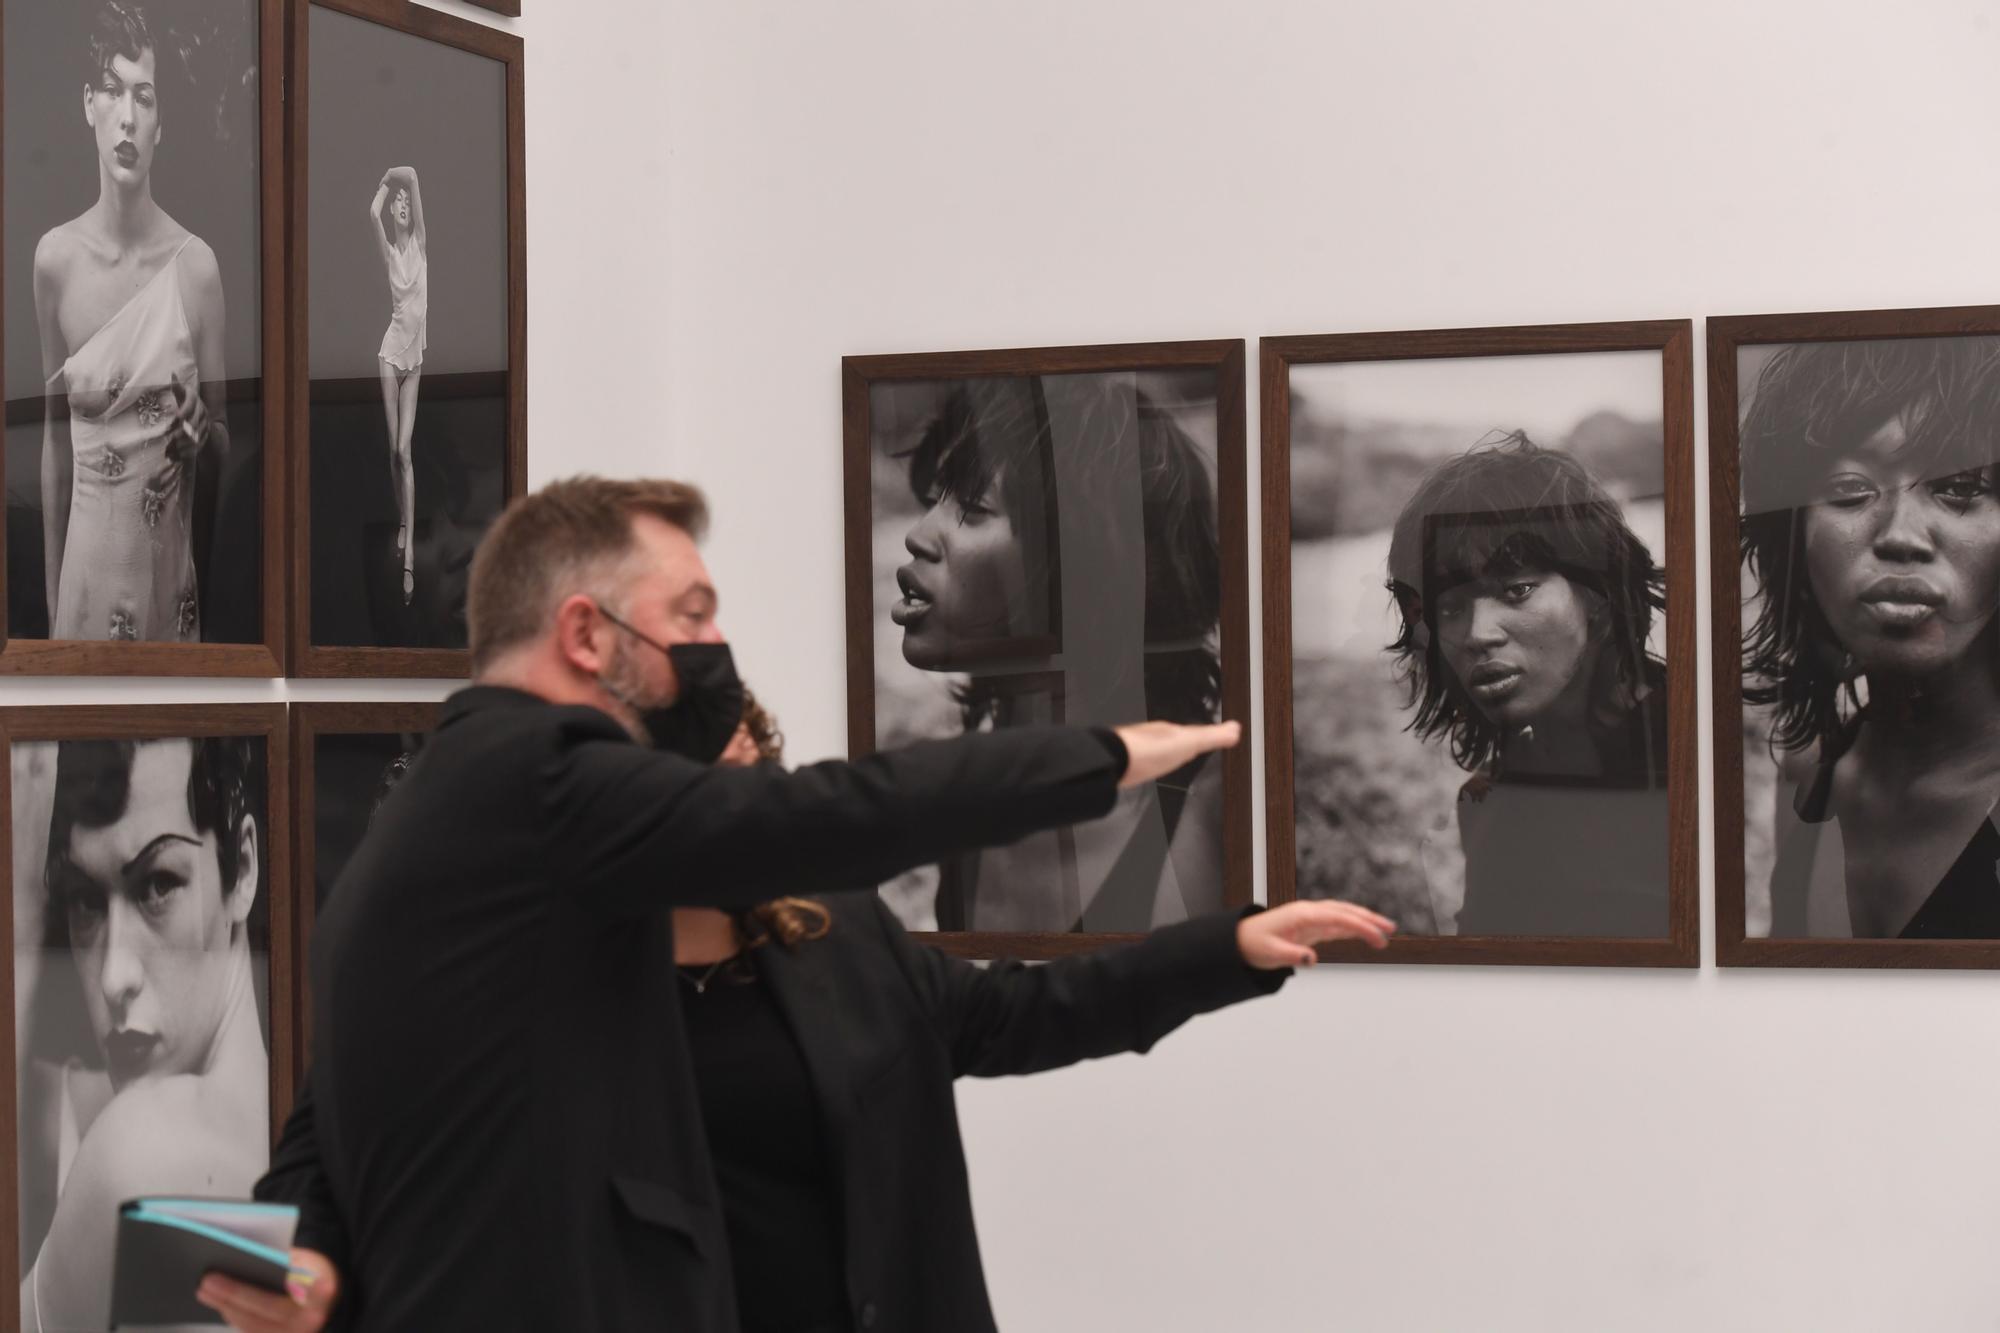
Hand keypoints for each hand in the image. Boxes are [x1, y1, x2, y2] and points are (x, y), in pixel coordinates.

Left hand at [165, 378, 210, 461]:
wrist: (197, 411)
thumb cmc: (184, 400)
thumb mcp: (181, 393)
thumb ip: (177, 387)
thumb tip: (173, 373)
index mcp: (195, 399)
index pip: (191, 403)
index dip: (184, 410)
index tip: (175, 417)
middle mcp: (202, 411)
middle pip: (195, 421)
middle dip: (183, 430)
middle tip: (171, 437)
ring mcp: (205, 423)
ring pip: (198, 434)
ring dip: (186, 442)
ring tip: (175, 448)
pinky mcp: (206, 433)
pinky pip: (200, 443)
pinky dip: (191, 449)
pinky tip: (180, 454)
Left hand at [196, 1248, 338, 1331]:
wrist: (324, 1301)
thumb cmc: (312, 1273)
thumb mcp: (309, 1261)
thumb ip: (289, 1260)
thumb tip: (250, 1256)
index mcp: (324, 1293)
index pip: (311, 1288)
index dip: (295, 1284)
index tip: (280, 1273)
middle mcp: (311, 1320)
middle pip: (268, 1307)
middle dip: (235, 1293)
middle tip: (208, 1279)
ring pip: (254, 1323)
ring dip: (226, 1307)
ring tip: (204, 1290)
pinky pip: (252, 1330)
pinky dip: (233, 1316)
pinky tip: (219, 1304)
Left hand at [1112, 720, 1239, 788]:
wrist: (1112, 761)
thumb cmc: (1148, 751)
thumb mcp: (1188, 743)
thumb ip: (1211, 737)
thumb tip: (1236, 728)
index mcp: (1170, 731)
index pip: (1192, 731)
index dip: (1203, 736)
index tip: (1212, 737)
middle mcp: (1153, 737)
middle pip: (1173, 738)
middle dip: (1183, 742)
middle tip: (1194, 746)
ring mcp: (1138, 749)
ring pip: (1157, 747)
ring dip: (1165, 751)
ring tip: (1173, 756)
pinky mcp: (1126, 763)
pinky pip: (1143, 759)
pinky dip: (1149, 761)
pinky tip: (1147, 767)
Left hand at [1237, 900, 1396, 968]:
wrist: (1240, 939)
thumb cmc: (1254, 944)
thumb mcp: (1270, 953)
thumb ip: (1292, 955)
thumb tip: (1312, 959)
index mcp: (1302, 915)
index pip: (1338, 918)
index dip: (1359, 926)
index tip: (1377, 936)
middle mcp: (1309, 912)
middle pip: (1345, 911)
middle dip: (1369, 919)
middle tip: (1391, 929)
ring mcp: (1310, 917)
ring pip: (1343, 915)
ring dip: (1364, 920)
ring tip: (1385, 930)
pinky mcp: (1310, 926)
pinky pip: (1336, 923)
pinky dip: (1352, 926)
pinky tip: (1365, 932)